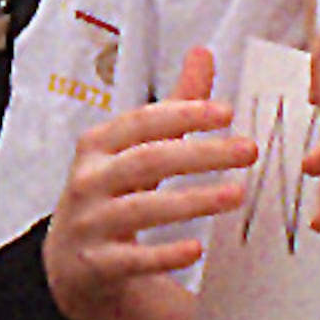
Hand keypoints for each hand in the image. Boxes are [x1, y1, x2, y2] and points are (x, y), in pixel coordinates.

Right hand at [45, 48, 255, 319]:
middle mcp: (88, 181)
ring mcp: (89, 223)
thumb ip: (172, 109)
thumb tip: (201, 54)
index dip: (183, 114)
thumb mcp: (134, 151)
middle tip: (248, 150)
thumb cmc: (111, 195)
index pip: (141, 122)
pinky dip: (164, 254)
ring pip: (141, 208)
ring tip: (236, 195)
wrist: (71, 264)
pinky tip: (197, 249)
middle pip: (146, 160)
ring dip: (192, 201)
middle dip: (200, 154)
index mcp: (98, 146)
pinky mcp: (95, 264)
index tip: (226, 113)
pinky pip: (132, 259)